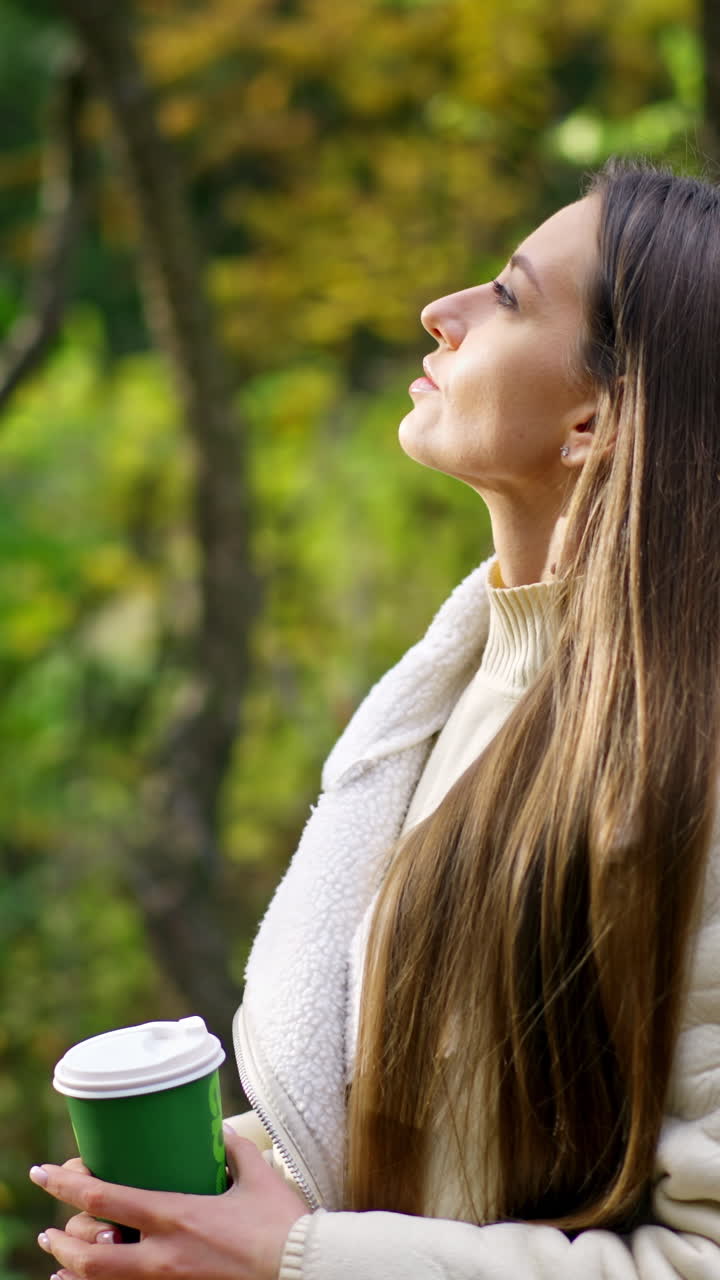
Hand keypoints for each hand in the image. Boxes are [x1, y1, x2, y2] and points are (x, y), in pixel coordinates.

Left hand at [30, 1124, 307, 1279]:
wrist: (304, 1271)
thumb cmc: (283, 1225)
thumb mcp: (257, 1177)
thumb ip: (234, 1152)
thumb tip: (219, 1132)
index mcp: (177, 1215)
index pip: (105, 1198)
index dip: (67, 1184)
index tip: (45, 1172)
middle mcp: (163, 1255)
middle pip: (89, 1253)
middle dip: (60, 1240)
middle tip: (48, 1228)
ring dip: (72, 1271)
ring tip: (59, 1258)